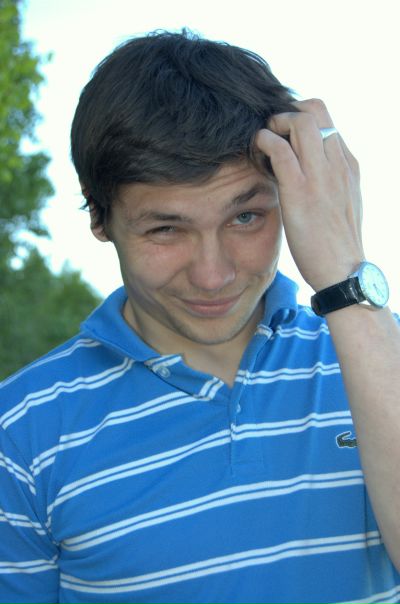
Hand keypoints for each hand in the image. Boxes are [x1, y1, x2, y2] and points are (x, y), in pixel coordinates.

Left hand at [255, 99, 363, 291]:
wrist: (344, 271)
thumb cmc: (337, 242)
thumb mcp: (343, 203)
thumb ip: (331, 181)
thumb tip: (312, 171)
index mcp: (348, 165)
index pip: (327, 120)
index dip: (302, 117)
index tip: (285, 133)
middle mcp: (338, 164)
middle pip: (316, 110)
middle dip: (288, 112)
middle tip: (272, 132)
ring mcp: (321, 176)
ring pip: (300, 122)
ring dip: (275, 124)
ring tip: (264, 142)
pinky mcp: (301, 192)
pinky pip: (280, 150)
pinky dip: (264, 142)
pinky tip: (257, 153)